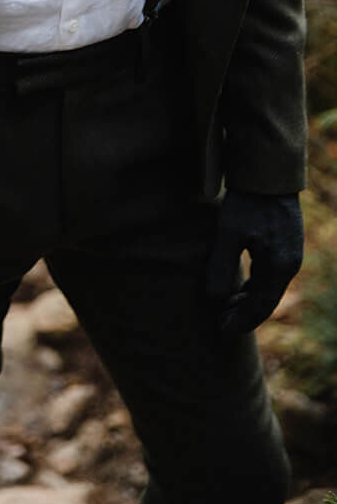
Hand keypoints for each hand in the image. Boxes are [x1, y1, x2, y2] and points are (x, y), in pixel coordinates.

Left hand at [205, 190, 303, 334]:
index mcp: (279, 266)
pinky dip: (253, 286)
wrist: (268, 172)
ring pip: (267, 288)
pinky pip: (269, 275)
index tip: (222, 331)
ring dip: (247, 301)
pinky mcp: (284, 244)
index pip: (261, 306)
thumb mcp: (229, 232)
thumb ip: (221, 265)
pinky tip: (238, 289)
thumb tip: (213, 300)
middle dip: (243, 315)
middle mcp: (289, 264)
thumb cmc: (248, 201)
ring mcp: (289, 254)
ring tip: (224, 309)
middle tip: (220, 324)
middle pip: (266, 300)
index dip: (241, 321)